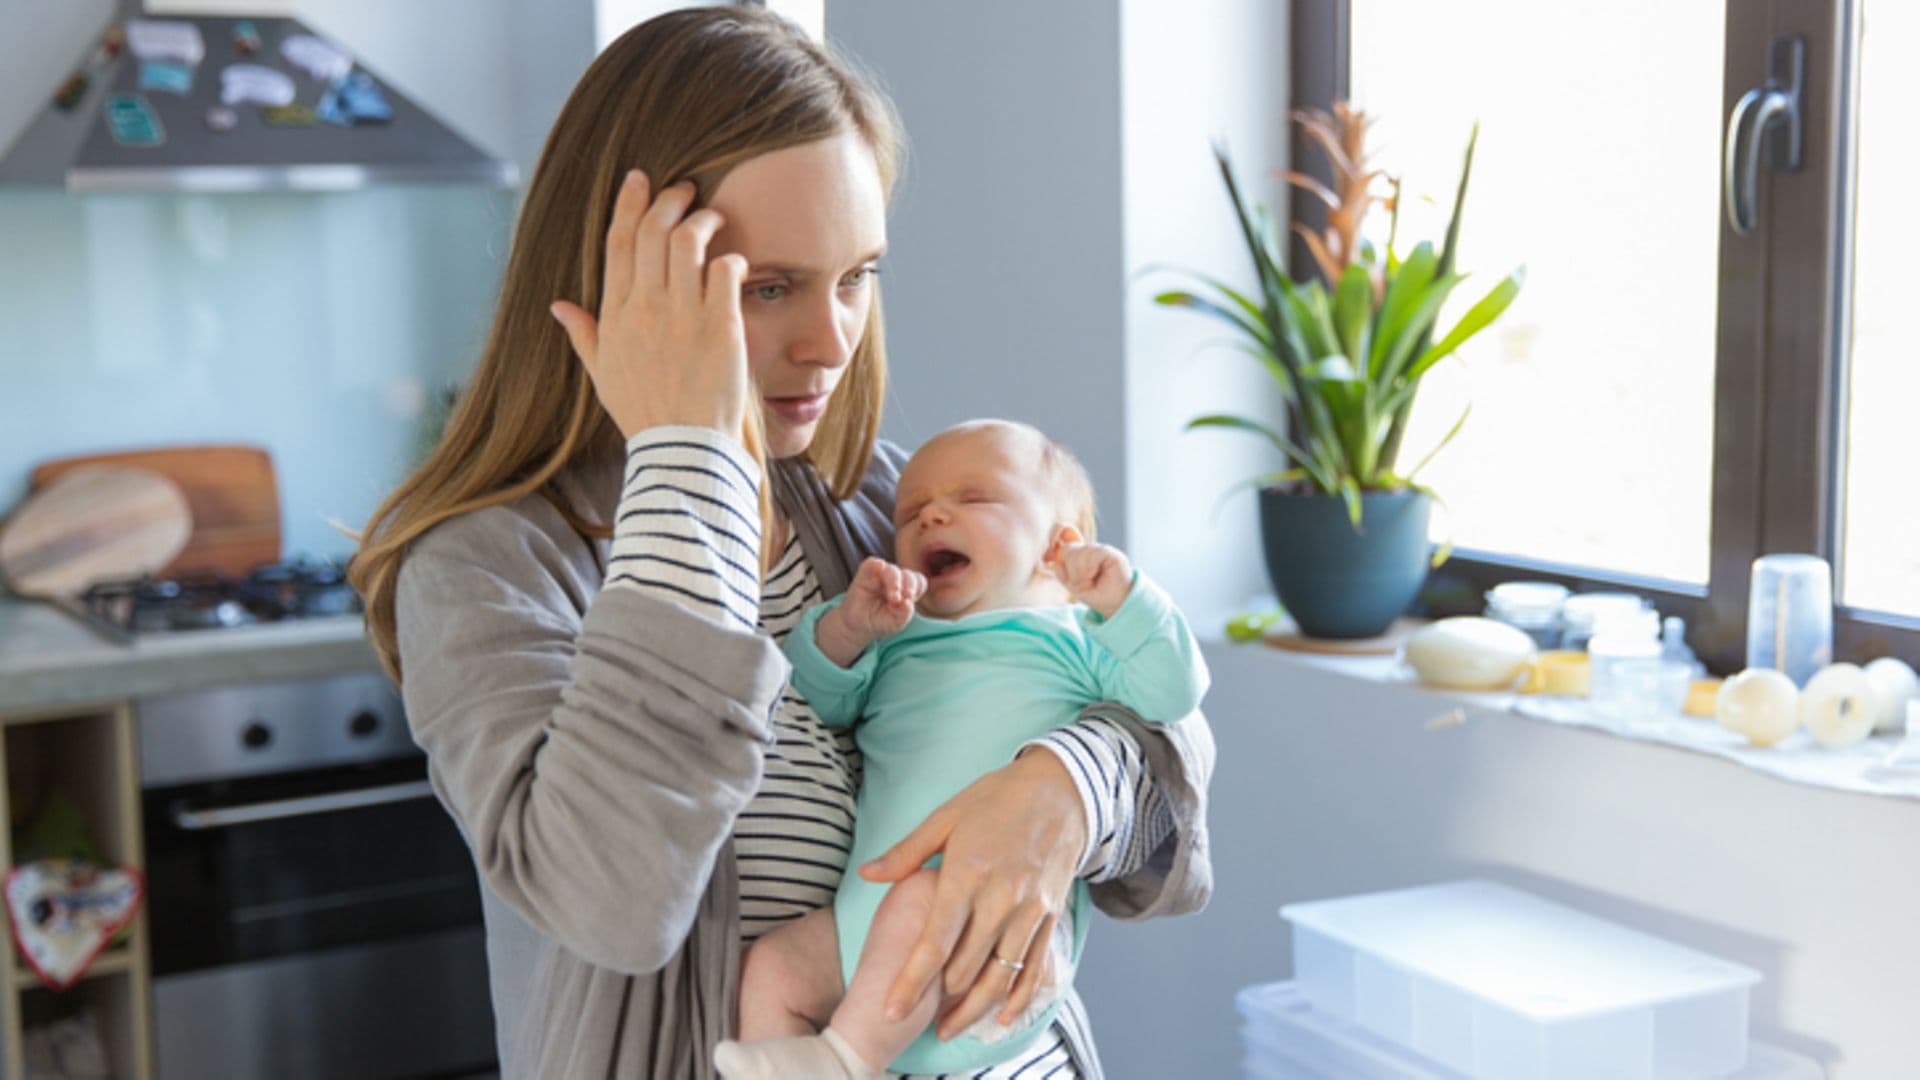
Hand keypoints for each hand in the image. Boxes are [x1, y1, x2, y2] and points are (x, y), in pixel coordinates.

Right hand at [549, 171, 752, 440]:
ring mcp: (683, 316)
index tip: (640, 178)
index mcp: (615, 316)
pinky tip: (735, 260)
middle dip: (670, 200)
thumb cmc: (644, 413)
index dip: (629, 203)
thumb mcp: (603, 374)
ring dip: (703, 220)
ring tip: (714, 218)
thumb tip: (558, 306)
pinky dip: (731, 257)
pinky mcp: (721, 327)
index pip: (618, 244)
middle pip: (653, 232)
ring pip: (688, 242)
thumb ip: (583, 334)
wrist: (683, 449)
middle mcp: (645, 309)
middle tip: (686, 189)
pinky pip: (725, 271)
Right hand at [816, 558, 925, 665]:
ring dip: (894, 581)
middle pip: (908, 575)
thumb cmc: (879, 622)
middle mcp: (896, 580)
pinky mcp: (865, 573)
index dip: (917, 588)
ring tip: (893, 598)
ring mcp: (881, 575)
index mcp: (906, 590)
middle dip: (908, 586)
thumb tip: (908, 602)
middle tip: (899, 600)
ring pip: (892, 569)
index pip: (918, 582)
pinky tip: (879, 568)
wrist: (857, 626)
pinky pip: (872, 563)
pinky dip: (876, 564)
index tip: (909, 600)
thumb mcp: (895, 623)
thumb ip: (904, 614)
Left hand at [860, 749, 1086, 1037]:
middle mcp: (1000, 899)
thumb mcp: (947, 816)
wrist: (1062, 789)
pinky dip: (1018, 999)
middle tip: (913, 1019)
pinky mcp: (1050, 916)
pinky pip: (1034, 968)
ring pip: (999, 977)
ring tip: (948, 1029)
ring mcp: (1029, 911)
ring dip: (972, 1010)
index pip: (935, 943)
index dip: (911, 982)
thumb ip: (906, 852)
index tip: (890, 1010)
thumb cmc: (997, 798)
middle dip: (936, 1000)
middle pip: (964, 968)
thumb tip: (867, 874)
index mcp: (967, 874)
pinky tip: (1001, 1018)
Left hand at [1053, 541, 1132, 618]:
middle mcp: (1089, 550)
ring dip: (1080, 571)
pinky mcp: (1110, 552)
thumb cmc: (1095, 595)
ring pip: (1080, 552)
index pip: (1063, 549)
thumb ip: (1062, 572)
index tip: (1070, 578)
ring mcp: (1099, 549)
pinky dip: (1090, 567)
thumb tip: (1055, 562)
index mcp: (1079, 555)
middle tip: (1081, 583)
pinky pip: (1093, 553)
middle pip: (1068, 549)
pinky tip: (1094, 574)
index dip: (1062, 561)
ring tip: (1089, 581)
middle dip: (1071, 570)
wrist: (1114, 604)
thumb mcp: (1073, 585)